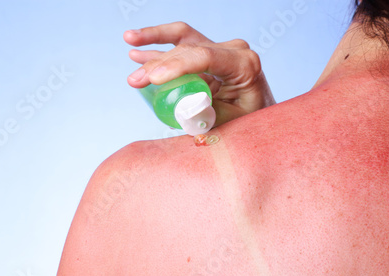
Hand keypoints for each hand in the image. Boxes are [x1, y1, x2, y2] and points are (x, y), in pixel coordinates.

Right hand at [124, 22, 275, 126]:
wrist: (259, 115)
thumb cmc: (249, 121)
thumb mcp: (231, 123)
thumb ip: (206, 116)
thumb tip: (179, 114)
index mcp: (244, 64)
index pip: (205, 56)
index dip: (176, 65)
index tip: (152, 79)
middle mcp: (232, 51)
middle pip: (188, 49)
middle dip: (158, 64)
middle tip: (135, 80)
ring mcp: (220, 50)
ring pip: (182, 38)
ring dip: (154, 40)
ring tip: (129, 41)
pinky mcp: (208, 54)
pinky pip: (181, 44)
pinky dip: (158, 46)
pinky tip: (136, 47)